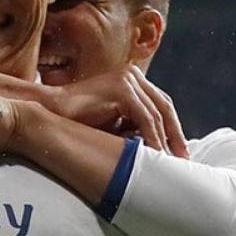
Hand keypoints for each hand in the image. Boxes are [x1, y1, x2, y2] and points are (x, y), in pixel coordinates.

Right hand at [47, 65, 188, 157]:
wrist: (51, 111)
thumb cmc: (80, 120)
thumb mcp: (114, 120)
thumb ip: (134, 124)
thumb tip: (159, 145)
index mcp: (132, 78)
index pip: (160, 103)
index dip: (172, 127)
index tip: (178, 149)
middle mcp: (133, 75)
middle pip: (164, 106)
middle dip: (175, 134)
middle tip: (183, 157)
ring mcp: (128, 80)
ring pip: (157, 114)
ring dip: (167, 140)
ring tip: (171, 160)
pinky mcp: (122, 90)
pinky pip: (145, 119)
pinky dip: (153, 138)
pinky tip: (156, 154)